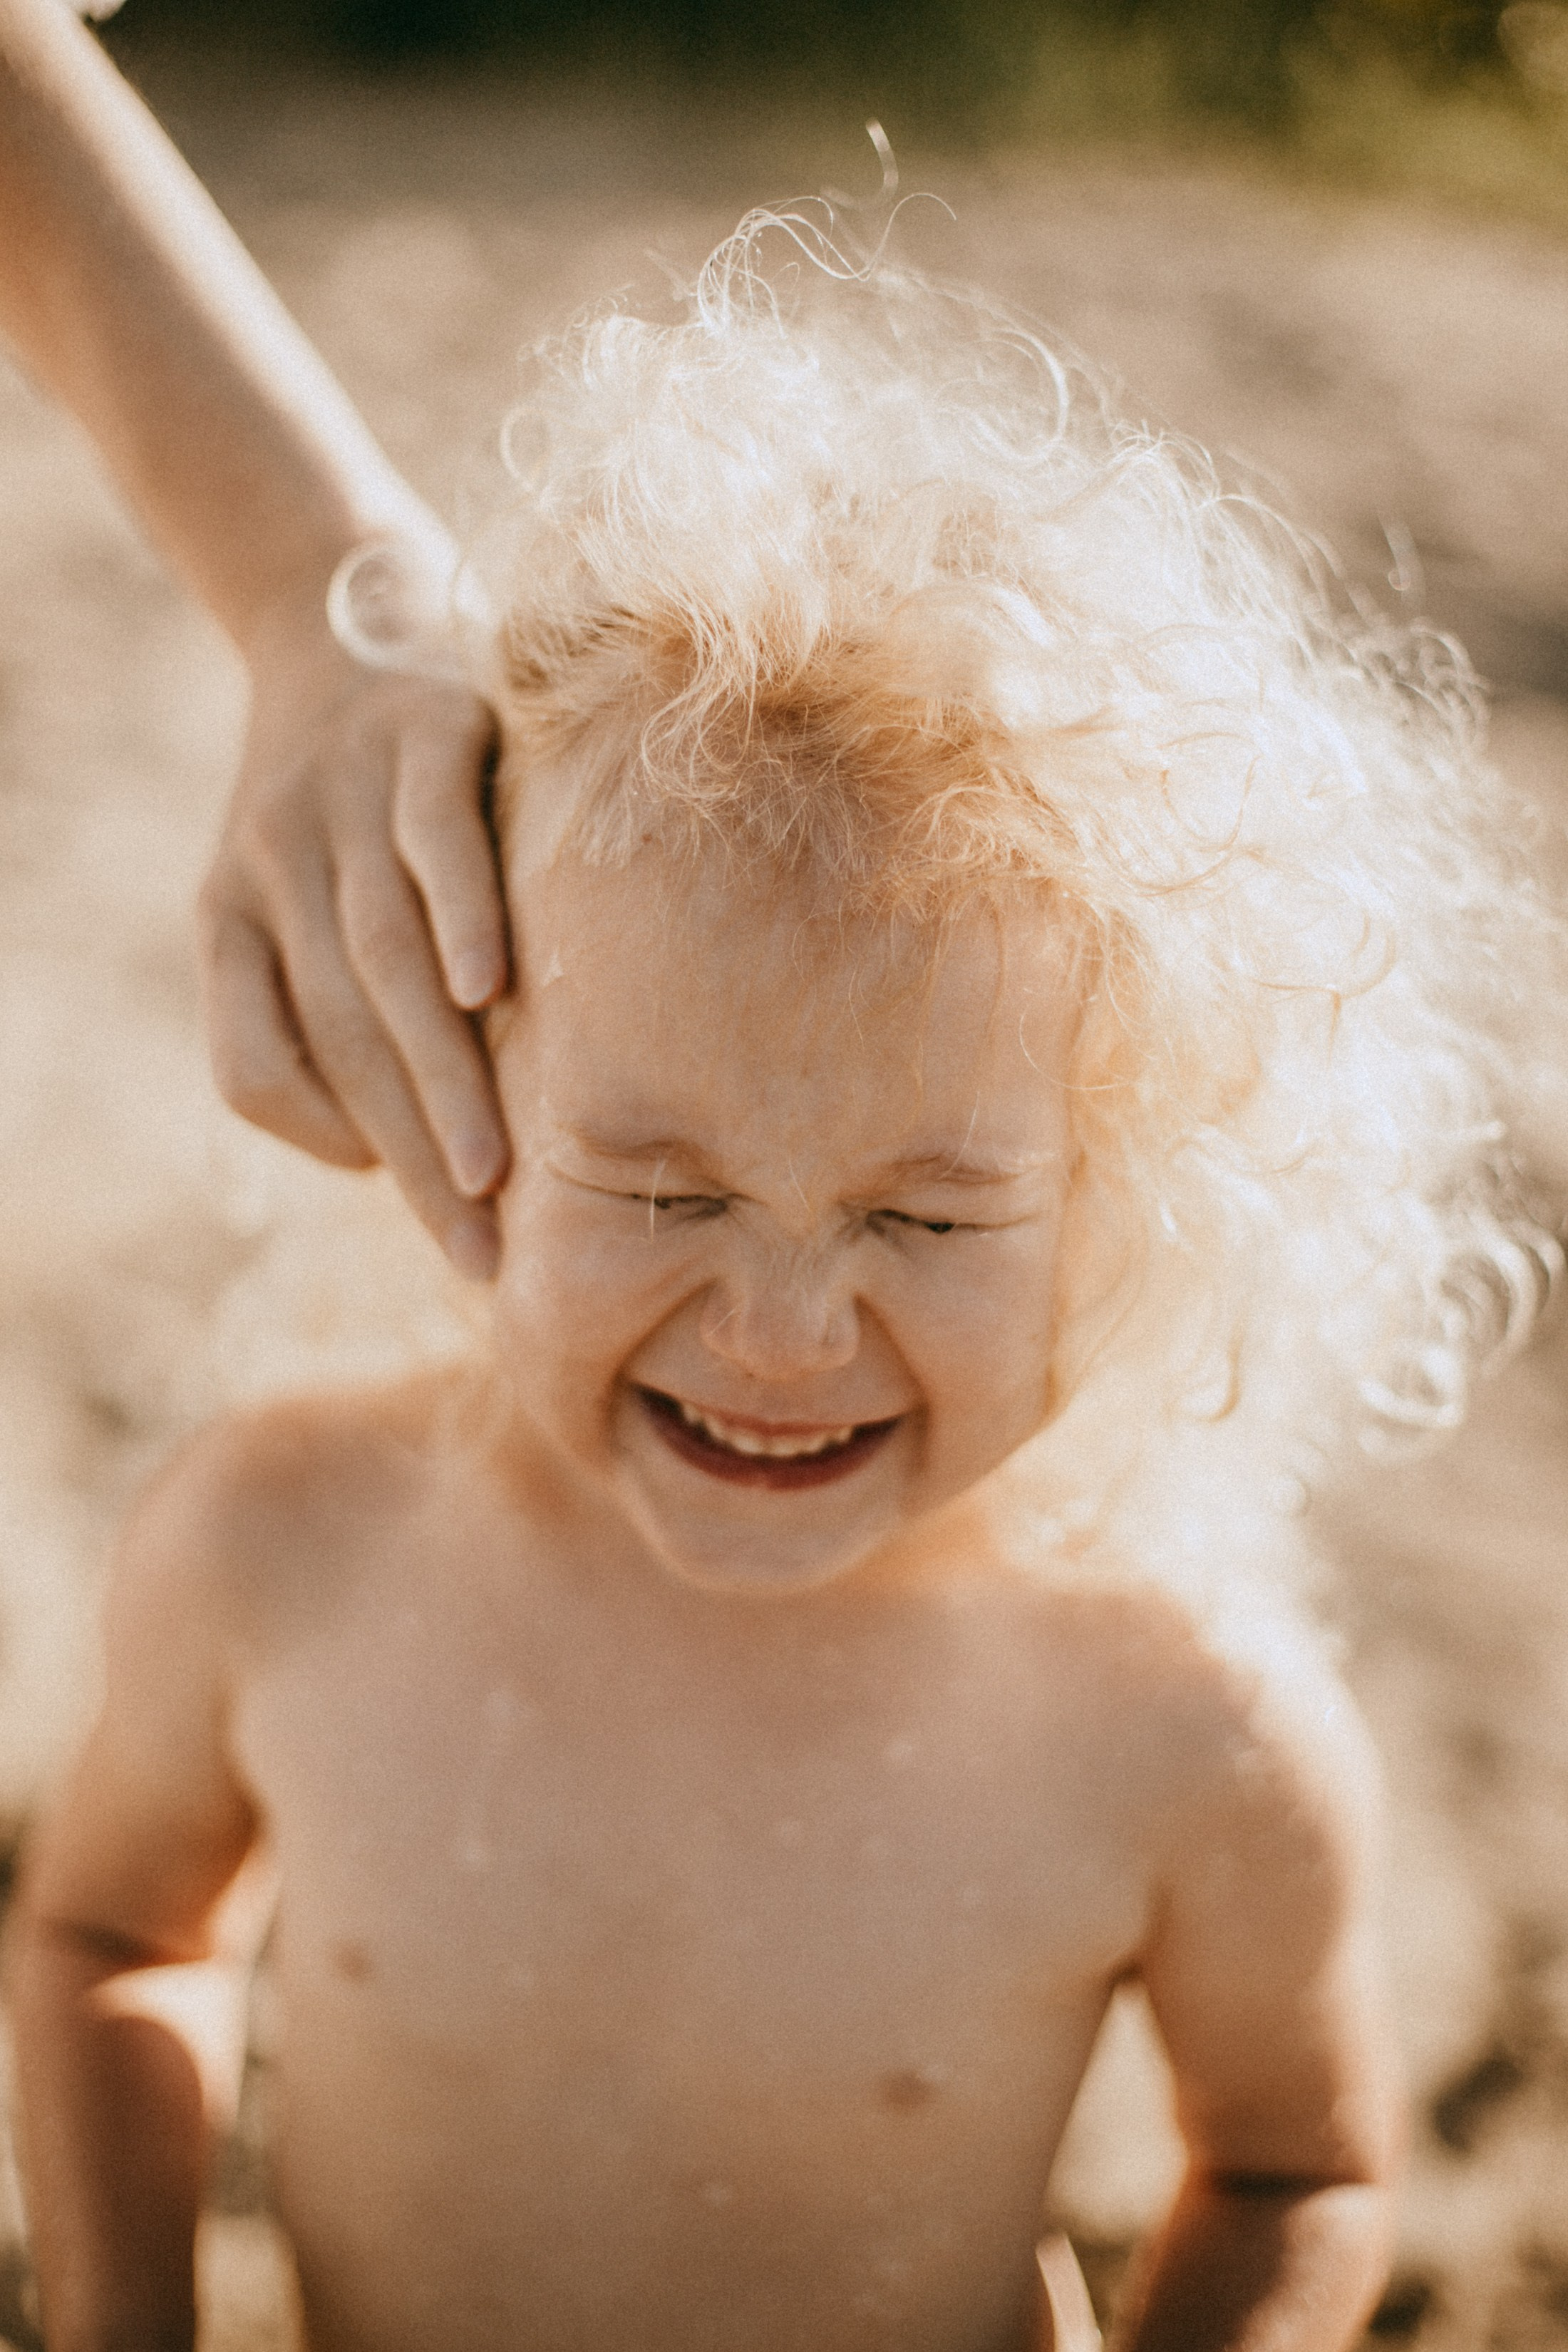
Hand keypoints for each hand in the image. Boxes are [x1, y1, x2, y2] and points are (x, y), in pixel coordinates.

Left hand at [199, 601, 509, 1278]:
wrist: (346, 592)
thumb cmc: (356, 790)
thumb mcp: (304, 887)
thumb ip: (331, 1000)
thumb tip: (388, 1140)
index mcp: (229, 916)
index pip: (260, 1064)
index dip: (340, 1153)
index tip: (444, 1231)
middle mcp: (271, 863)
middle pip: (339, 1036)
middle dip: (410, 1158)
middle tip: (477, 1259)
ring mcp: (343, 796)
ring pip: (379, 960)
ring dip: (437, 1075)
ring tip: (491, 1176)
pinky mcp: (424, 731)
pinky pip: (432, 837)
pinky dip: (456, 911)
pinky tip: (490, 990)